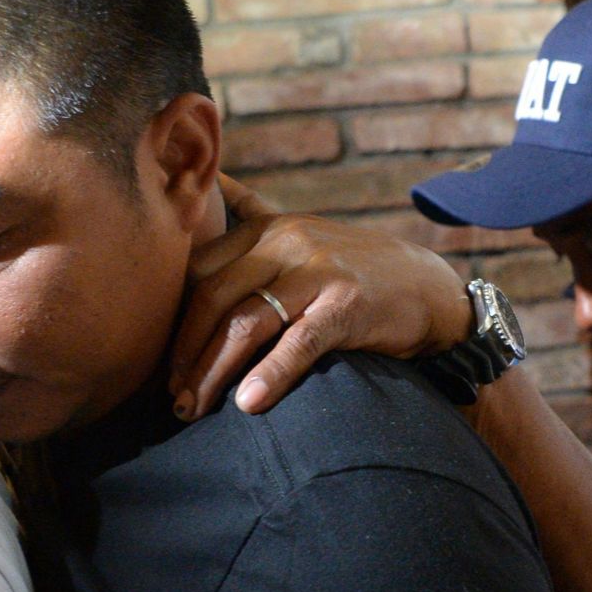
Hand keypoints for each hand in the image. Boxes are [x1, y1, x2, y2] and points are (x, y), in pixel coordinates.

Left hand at [169, 175, 471, 419]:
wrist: (429, 288)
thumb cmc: (354, 269)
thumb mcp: (299, 233)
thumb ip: (252, 215)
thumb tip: (210, 183)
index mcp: (264, 229)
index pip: (197, 272)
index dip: (173, 321)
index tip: (163, 365)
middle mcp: (285, 241)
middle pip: (213, 297)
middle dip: (186, 352)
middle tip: (173, 396)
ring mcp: (317, 270)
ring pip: (246, 322)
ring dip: (214, 371)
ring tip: (195, 408)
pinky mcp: (347, 303)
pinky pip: (298, 341)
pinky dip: (271, 375)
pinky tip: (249, 404)